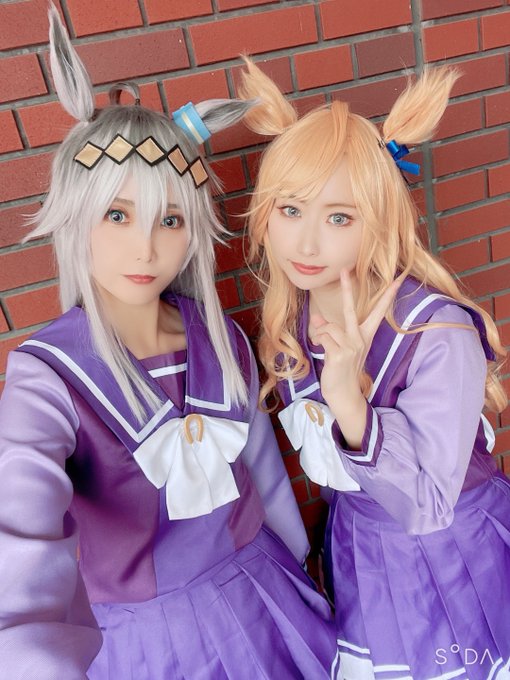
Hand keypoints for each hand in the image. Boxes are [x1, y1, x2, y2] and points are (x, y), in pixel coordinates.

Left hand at [310, 270, 400, 447]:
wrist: (344, 395)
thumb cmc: (342, 371)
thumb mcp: (337, 348)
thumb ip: (330, 331)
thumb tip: (317, 317)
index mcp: (365, 335)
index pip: (379, 312)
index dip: (388, 296)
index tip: (398, 280)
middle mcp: (360, 338)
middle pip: (352, 309)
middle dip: (348, 288)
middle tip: (345, 269)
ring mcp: (352, 346)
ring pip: (330, 326)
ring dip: (321, 333)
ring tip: (322, 343)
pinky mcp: (341, 354)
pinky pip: (324, 337)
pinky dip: (318, 341)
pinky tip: (321, 350)